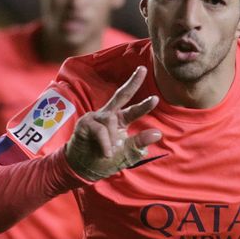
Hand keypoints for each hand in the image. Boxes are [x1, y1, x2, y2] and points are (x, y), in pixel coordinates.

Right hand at [65, 66, 161, 180]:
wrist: (81, 169)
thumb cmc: (104, 159)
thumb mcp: (126, 154)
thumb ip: (139, 143)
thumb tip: (158, 133)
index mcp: (119, 121)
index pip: (133, 110)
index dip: (144, 105)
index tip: (155, 98)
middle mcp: (108, 115)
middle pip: (121, 95)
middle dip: (133, 82)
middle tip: (143, 69)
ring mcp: (95, 117)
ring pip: (111, 120)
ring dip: (114, 139)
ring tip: (111, 152)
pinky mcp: (84, 123)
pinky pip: (101, 130)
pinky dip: (106, 143)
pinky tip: (107, 153)